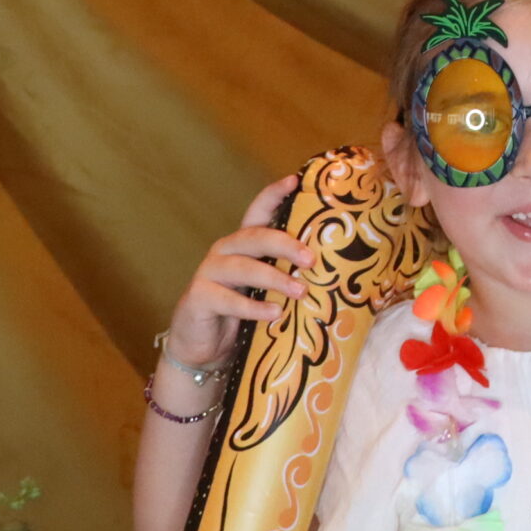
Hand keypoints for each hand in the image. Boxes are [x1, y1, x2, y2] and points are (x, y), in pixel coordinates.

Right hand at [160, 175, 311, 369]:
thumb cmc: (242, 314)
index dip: (274, 194)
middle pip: (255, 237)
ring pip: (243, 268)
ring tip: (300, 292)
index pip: (258, 212)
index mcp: (243, 244)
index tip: (296, 180)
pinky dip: (253, 307)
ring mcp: (208, 273)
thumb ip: (285, 274)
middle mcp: (224, 252)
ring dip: (274, 278)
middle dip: (285, 244)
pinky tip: (274, 313)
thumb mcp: (265, 290)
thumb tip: (333, 270)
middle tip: (311, 260)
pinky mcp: (197, 298)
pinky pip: (228, 300)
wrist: (204, 349)